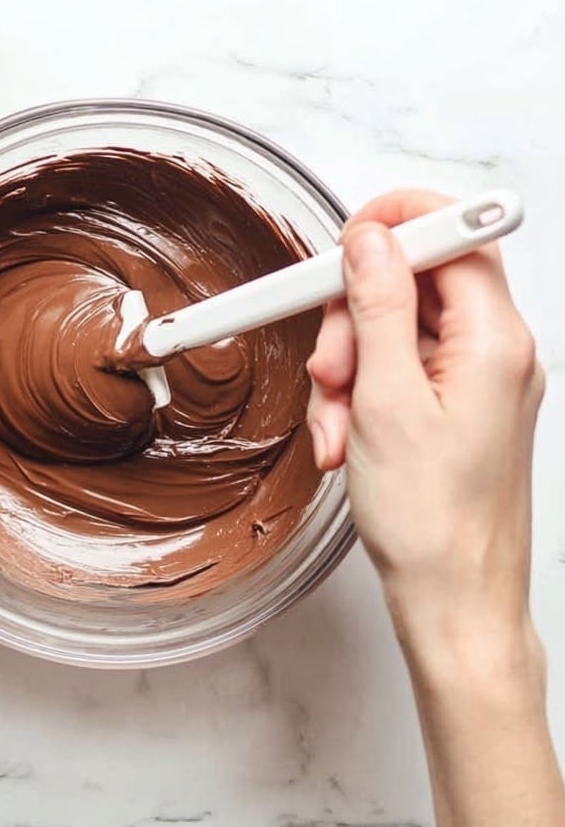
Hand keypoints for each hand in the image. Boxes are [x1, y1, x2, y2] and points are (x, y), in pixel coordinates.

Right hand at [306, 190, 544, 662]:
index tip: (349, 237)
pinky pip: (397, 369)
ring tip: (336, 422)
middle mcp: (495, 352)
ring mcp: (475, 380)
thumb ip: (378, 308)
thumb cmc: (434, 523)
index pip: (457, 237)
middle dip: (354, 317)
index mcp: (495, 341)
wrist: (454, 602)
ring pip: (395, 328)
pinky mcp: (455, 406)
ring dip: (348, 366)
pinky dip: (360, 394)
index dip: (398, 224)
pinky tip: (345, 438)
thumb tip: (370, 241)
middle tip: (331, 366)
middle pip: (414, 284)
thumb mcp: (384, 402)